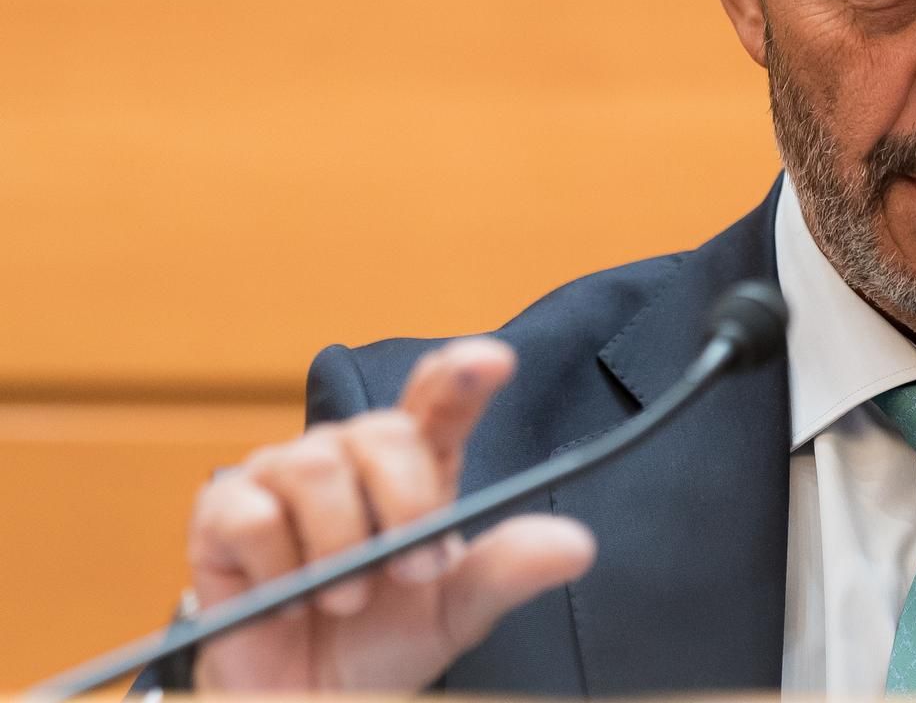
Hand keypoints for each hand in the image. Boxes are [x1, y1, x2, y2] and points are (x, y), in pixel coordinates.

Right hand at [186, 338, 595, 690]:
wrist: (305, 698)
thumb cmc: (381, 641)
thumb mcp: (455, 613)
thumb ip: (507, 572)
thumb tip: (576, 545)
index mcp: (418, 466)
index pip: (440, 399)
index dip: (463, 375)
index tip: (494, 362)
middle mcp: (351, 455)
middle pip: (384, 432)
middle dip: (406, 505)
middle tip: (408, 574)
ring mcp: (283, 475)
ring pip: (317, 468)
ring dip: (339, 549)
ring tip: (345, 599)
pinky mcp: (222, 511)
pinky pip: (252, 516)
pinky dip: (279, 568)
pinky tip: (286, 597)